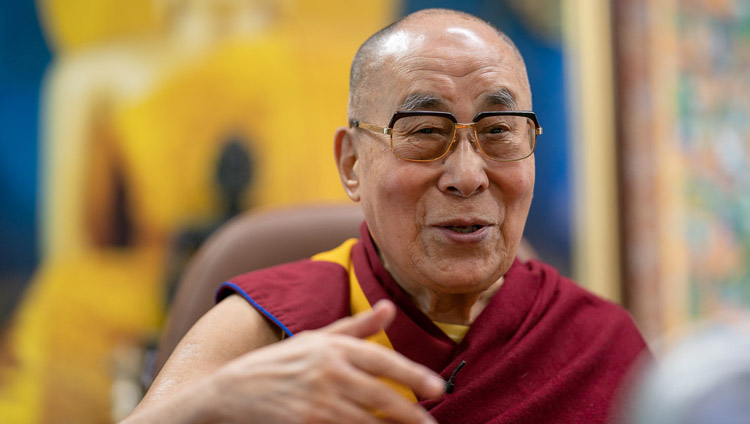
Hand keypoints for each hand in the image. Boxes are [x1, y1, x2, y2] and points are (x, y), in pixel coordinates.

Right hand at [208, 300, 443, 422]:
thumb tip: (389, 308)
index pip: (383, 361)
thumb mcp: (315, 338)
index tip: (438, 389)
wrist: (230, 393)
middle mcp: (328, 373)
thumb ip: (356, 327)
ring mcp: (317, 402)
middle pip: (383, 397)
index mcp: (333, 348)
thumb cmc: (279, 364)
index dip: (414, 376)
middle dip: (412, 414)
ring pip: (368, 422)